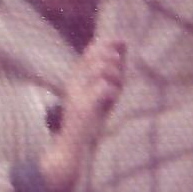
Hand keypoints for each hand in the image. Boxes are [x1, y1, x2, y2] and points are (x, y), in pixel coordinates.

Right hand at [40, 37, 125, 191]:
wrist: (71, 152)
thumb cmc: (89, 125)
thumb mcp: (99, 99)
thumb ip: (108, 78)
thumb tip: (121, 54)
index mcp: (75, 81)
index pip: (89, 53)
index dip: (105, 43)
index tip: (122, 39)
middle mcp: (74, 85)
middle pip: (96, 59)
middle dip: (112, 58)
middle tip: (120, 67)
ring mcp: (78, 97)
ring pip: (101, 71)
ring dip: (114, 74)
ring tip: (117, 86)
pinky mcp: (84, 110)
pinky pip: (103, 89)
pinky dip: (112, 90)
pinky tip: (113, 96)